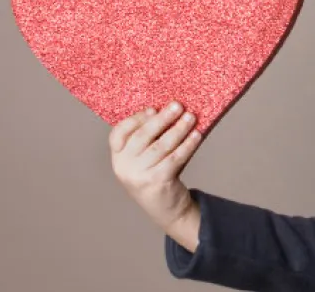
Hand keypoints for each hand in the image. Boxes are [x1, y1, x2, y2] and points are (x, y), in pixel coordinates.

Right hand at [108, 101, 202, 250]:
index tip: (153, 109)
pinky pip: (175, 158)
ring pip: (161, 146)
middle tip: (177, 105)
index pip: (119, 133)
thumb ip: (151, 138)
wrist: (166, 209)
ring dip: (178, 129)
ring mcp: (139, 175)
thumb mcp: (146, 158)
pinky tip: (196, 136)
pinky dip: (187, 145)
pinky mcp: (157, 182)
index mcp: (118, 157)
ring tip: (191, 117)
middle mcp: (124, 167)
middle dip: (162, 119)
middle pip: (142, 136)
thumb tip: (170, 110)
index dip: (135, 119)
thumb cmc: (158, 175)